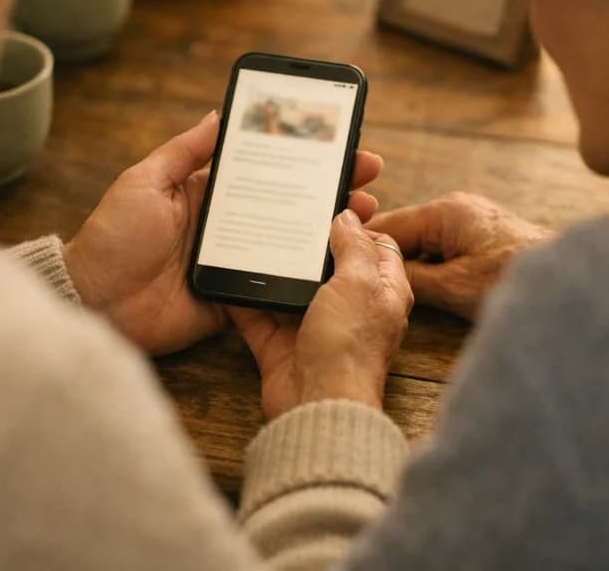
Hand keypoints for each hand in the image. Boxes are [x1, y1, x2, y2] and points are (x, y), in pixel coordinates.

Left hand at [63, 111, 385, 355]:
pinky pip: (278, 284)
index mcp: (209, 193)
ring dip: (329, 230)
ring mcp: (236, 262)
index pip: (266, 168)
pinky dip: (308, 275)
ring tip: (364, 216)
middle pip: (289, 203)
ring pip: (292, 242)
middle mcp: (229, 225)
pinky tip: (339, 264)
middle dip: (331, 189)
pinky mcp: (237, 299)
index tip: (340, 143)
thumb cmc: (114, 237)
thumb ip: (184, 152)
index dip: (303, 157)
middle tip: (368, 179)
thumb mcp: (145, 181)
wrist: (95, 303)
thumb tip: (220, 114)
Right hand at [229, 212, 413, 419]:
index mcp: (381, 291)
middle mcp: (350, 307)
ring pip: (290, 287)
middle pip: (327, 264)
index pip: (375, 245)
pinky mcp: (281, 344)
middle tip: (283, 211)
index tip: (328, 202)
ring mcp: (314, 326)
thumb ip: (354, 246)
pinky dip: (243, 298)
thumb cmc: (350, 347)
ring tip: (251, 232)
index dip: (356, 224)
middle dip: (306, 241)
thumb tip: (347, 216)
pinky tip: (226, 273)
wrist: (317, 405)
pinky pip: (258, 314)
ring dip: (272, 267)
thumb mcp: (359, 283)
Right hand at [365, 192, 553, 320]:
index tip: (338, 263)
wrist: (571, 284)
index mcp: (445, 211)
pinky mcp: (483, 239)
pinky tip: (426, 292)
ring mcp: (470, 223)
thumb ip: (411, 277)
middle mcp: (456, 210)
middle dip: (386, 259)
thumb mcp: (453, 286)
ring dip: (411, 268)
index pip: (388, 224)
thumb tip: (377, 273)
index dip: (362, 246)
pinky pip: (443, 251)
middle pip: (404, 234)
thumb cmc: (516, 279)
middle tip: (360, 285)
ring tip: (390, 293)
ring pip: (424, 245)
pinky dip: (432, 269)